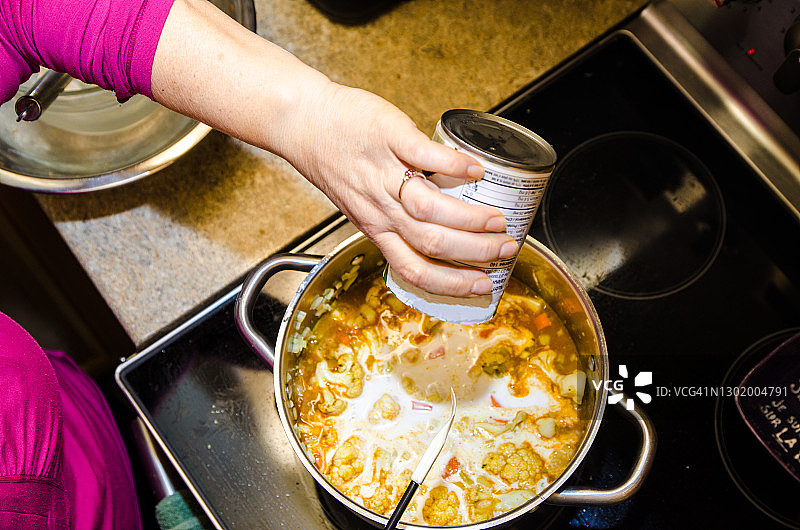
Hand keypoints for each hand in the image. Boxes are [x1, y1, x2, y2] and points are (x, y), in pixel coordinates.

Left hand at [152, 0, 516, 295]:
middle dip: (474, 253)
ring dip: (469, 218)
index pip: (415, 269)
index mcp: (377, 228)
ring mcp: (384, 173)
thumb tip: (440, 232)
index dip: (451, 283)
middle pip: (431, 243)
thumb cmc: (334, 162)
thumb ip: (394, 221)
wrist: (306, 123)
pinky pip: (424, 155)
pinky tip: (477, 171)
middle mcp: (380, 208)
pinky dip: (454, 165)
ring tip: (497, 219)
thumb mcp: (361, 205)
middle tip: (505, 250)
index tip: (482, 285)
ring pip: (429, 207)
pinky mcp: (388, 137)